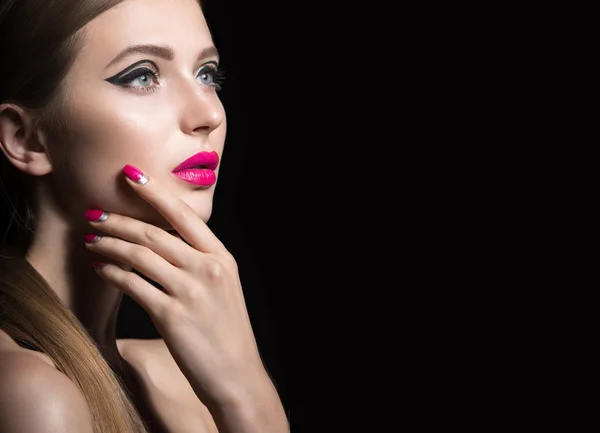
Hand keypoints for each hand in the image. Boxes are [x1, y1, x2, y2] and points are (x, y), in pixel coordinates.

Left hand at [82, 164, 267, 406]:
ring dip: (110, 244)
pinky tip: (101, 268)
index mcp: (221, 257)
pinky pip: (134, 285)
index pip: (184, 215)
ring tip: (91, 238)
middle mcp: (207, 268)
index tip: (130, 174)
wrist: (236, 372)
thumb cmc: (226, 330)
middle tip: (94, 212)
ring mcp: (190, 291)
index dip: (154, 192)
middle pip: (155, 233)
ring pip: (140, 255)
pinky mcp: (171, 315)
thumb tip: (167, 242)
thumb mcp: (224, 286)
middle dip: (119, 219)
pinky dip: (113, 273)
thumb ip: (201, 261)